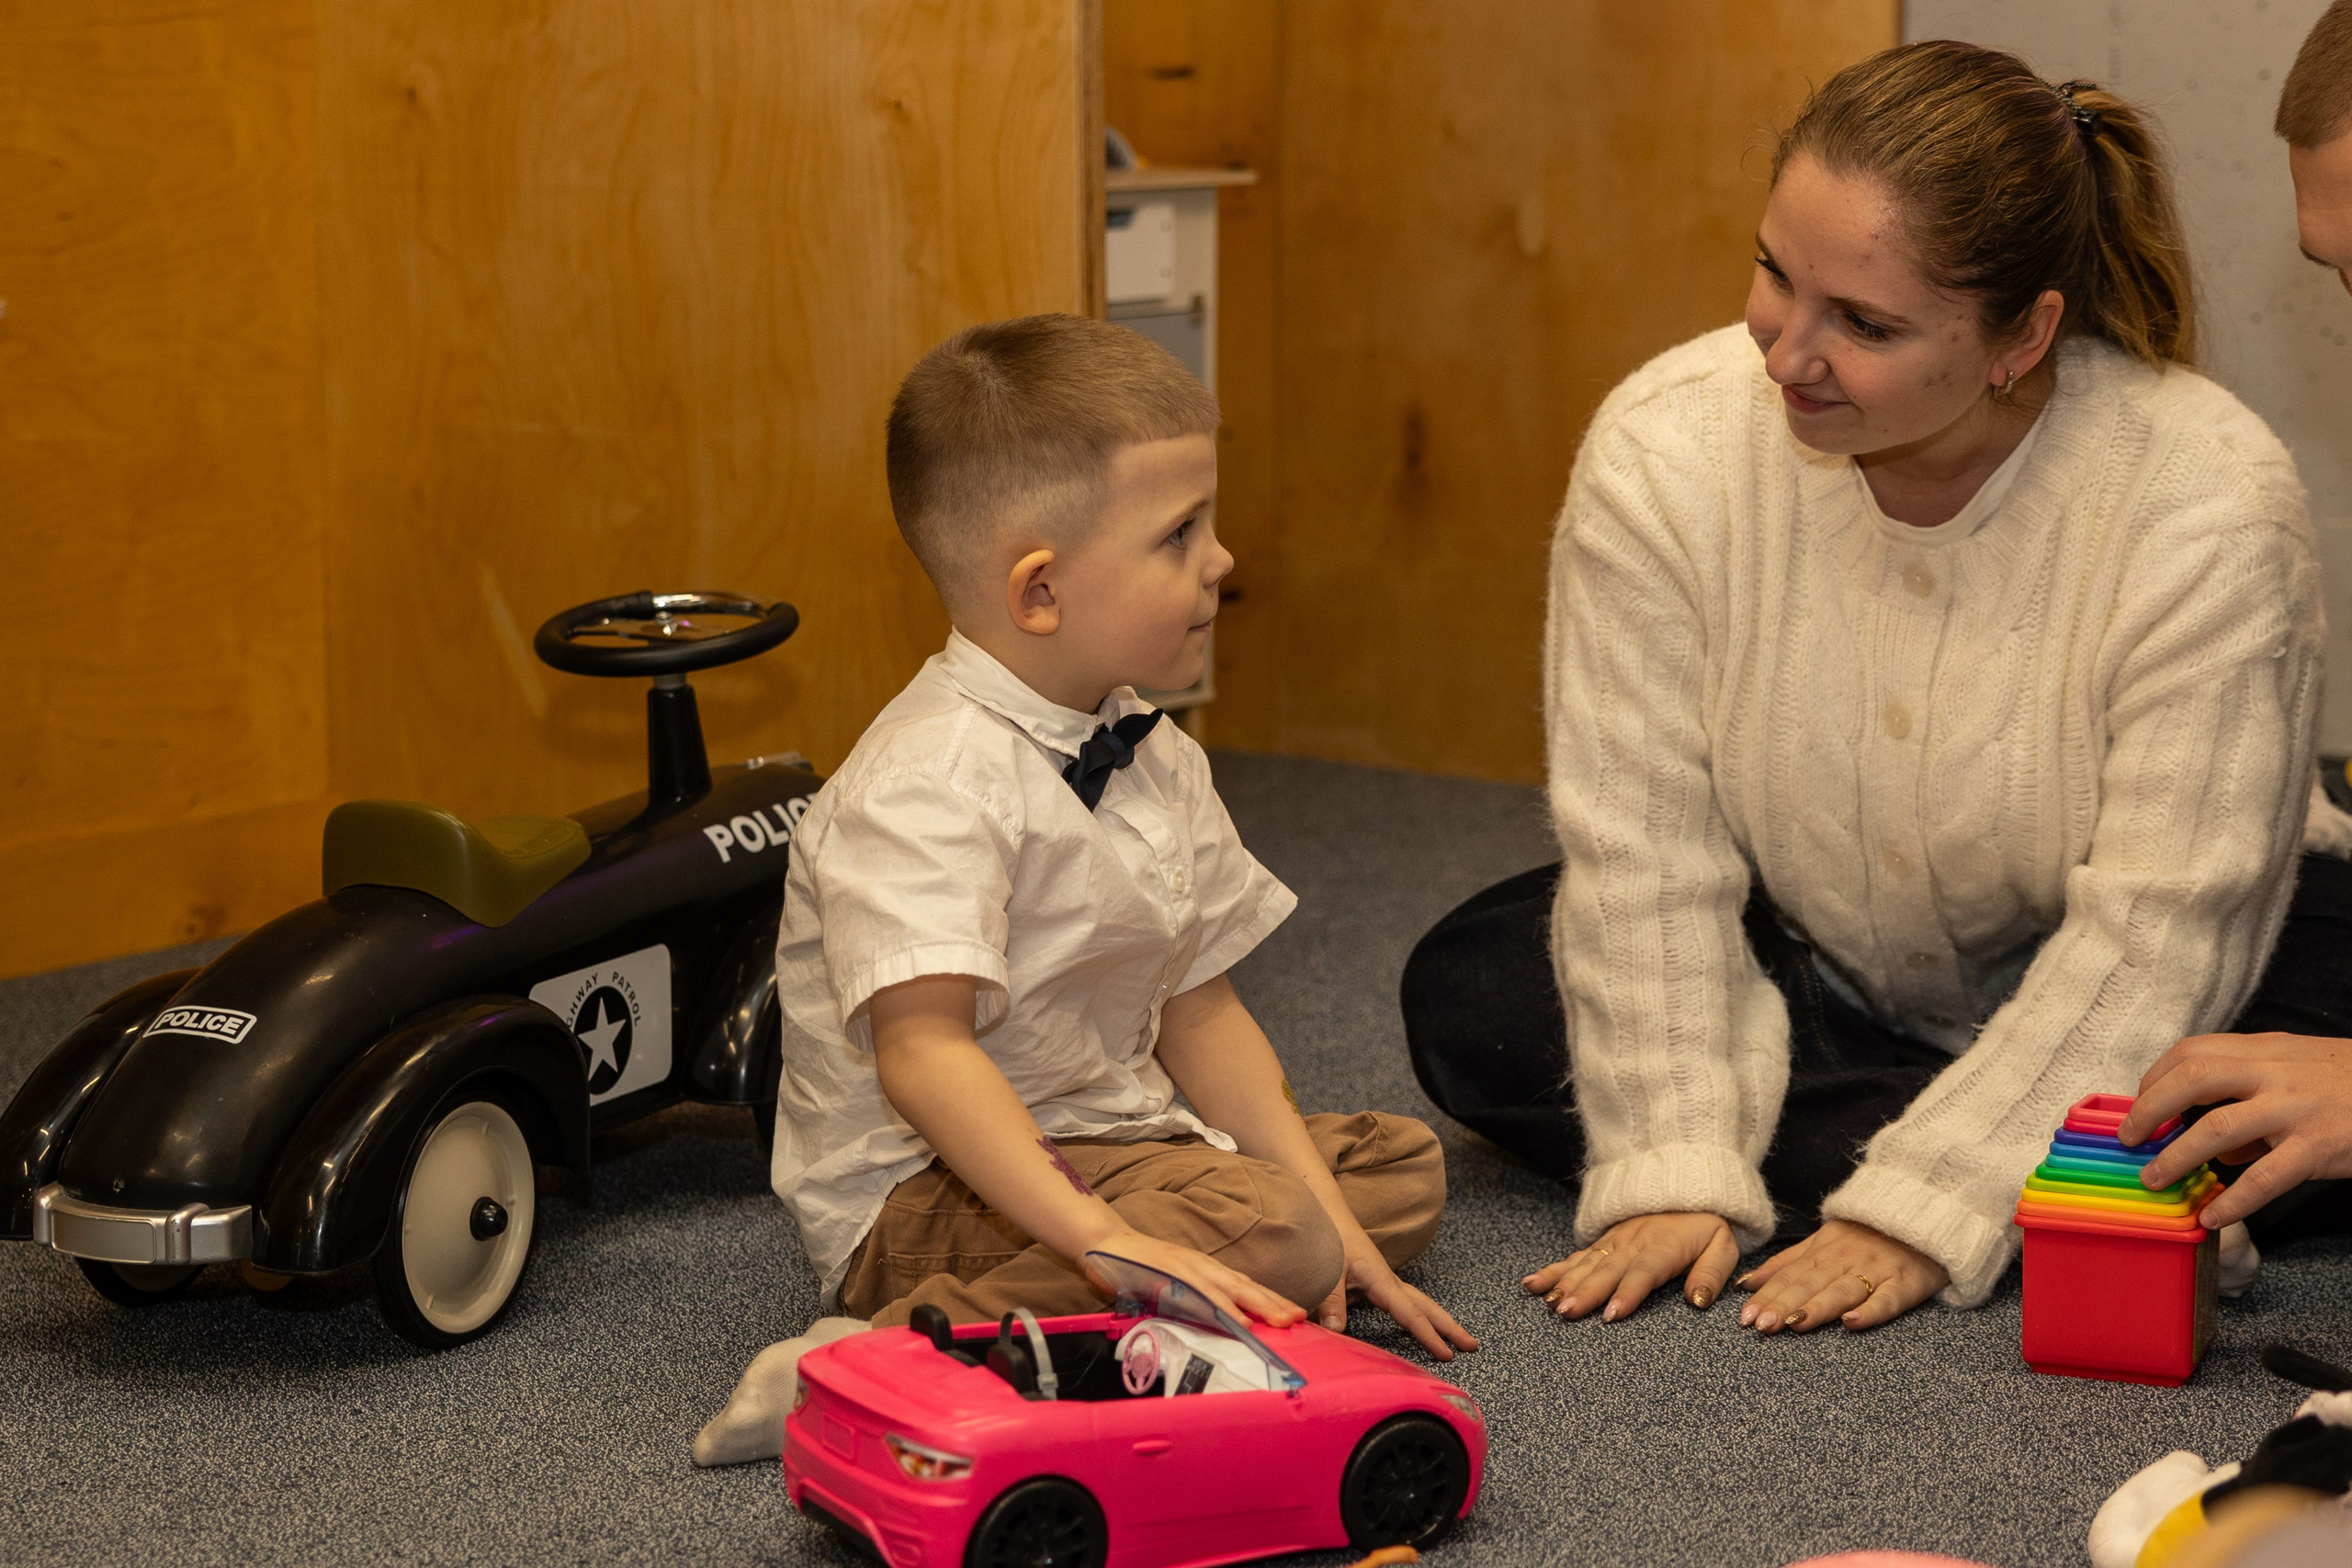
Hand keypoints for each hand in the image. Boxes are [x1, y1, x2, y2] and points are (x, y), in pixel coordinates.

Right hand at [1080, 1227, 1306, 1329]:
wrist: (1104, 1244)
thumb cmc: (1137, 1269)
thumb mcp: (1170, 1286)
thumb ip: (1190, 1301)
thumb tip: (1211, 1323)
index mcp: (1203, 1270)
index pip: (1244, 1285)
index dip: (1270, 1299)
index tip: (1295, 1314)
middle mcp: (1201, 1265)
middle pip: (1245, 1286)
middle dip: (1274, 1303)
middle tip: (1299, 1319)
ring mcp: (1187, 1267)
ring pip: (1230, 1288)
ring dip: (1258, 1305)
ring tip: (1280, 1321)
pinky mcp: (1171, 1273)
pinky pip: (1201, 1294)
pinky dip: (1222, 1307)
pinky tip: (1238, 1320)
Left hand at [1317, 1220, 1478, 1360]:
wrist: (1329, 1213)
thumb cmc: (1330, 1239)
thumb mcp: (1327, 1271)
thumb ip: (1331, 1301)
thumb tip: (1336, 1331)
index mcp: (1382, 1281)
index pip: (1411, 1314)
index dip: (1429, 1336)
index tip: (1447, 1355)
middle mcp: (1390, 1281)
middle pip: (1426, 1307)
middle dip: (1450, 1327)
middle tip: (1472, 1346)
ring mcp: (1385, 1281)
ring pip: (1419, 1303)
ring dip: (1438, 1320)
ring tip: (1458, 1339)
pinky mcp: (1378, 1281)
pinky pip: (1405, 1303)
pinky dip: (1419, 1315)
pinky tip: (1420, 1325)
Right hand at [1521, 1211, 1739, 1321]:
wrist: (1685, 1187)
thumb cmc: (1705, 1225)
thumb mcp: (1723, 1246)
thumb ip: (1711, 1274)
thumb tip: (1697, 1302)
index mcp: (1663, 1247)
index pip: (1644, 1271)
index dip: (1628, 1292)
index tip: (1612, 1314)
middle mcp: (1633, 1244)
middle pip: (1607, 1270)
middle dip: (1586, 1292)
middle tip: (1567, 1312)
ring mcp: (1613, 1242)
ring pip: (1586, 1264)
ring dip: (1565, 1283)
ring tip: (1549, 1303)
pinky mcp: (1601, 1243)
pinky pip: (1574, 1257)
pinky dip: (1552, 1270)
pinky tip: (1532, 1284)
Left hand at [1737, 1219, 1945, 1331]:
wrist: (1926, 1215)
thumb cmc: (1869, 1234)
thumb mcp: (1823, 1241)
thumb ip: (1787, 1263)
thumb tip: (1745, 1284)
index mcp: (1824, 1250)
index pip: (1790, 1275)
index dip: (1767, 1295)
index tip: (1744, 1317)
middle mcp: (1846, 1259)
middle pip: (1810, 1284)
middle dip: (1783, 1304)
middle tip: (1759, 1326)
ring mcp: (1877, 1271)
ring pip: (1842, 1291)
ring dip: (1817, 1307)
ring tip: (1793, 1324)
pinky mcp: (1906, 1283)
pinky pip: (1888, 1299)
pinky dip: (1871, 1311)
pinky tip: (1852, 1323)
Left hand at [2120, 1032, 2351, 1228]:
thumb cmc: (2349, 1086)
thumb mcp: (2298, 1074)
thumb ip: (2251, 1099)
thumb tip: (2213, 1150)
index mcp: (2266, 1050)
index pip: (2192, 1051)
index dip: (2155, 1077)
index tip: (2139, 1105)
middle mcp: (2275, 1073)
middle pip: (2192, 1078)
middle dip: (2149, 1110)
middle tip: (2128, 1140)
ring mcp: (2295, 1109)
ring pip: (2217, 1128)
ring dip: (2176, 1157)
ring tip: (2154, 1180)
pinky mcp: (2318, 1147)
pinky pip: (2264, 1177)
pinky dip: (2233, 1200)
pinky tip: (2213, 1216)